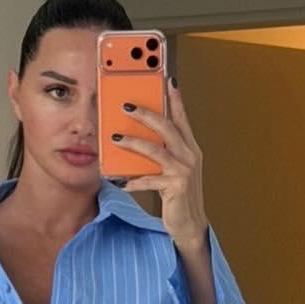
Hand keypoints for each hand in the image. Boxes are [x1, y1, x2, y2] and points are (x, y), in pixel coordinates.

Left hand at [110, 77, 207, 247]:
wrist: (189, 224)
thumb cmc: (178, 195)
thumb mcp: (172, 168)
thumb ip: (160, 151)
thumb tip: (135, 138)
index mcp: (189, 148)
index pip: (181, 117)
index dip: (175, 98)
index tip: (167, 80)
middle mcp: (189, 155)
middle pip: (167, 127)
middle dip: (146, 114)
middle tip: (126, 105)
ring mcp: (184, 170)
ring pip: (156, 150)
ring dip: (133, 143)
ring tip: (115, 138)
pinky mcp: (176, 187)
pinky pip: (150, 179)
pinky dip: (133, 180)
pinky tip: (120, 181)